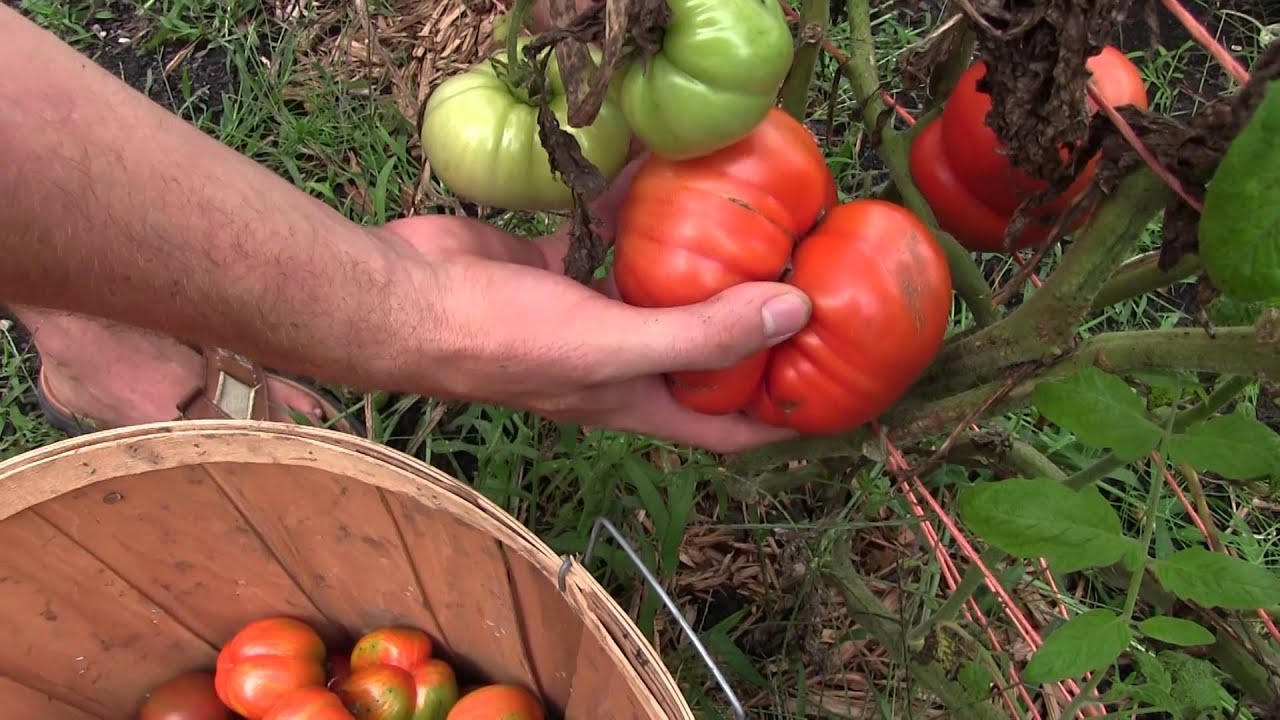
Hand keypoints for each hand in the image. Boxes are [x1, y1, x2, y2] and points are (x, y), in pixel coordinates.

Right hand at [381, 160, 811, 452]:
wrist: (406, 299)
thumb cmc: (504, 341)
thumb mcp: (613, 346)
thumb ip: (701, 334)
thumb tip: (796, 312)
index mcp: (636, 401)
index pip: (726, 428)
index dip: (780, 419)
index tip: (836, 397)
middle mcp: (617, 364)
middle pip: (701, 354)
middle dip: (752, 328)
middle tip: (808, 284)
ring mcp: (585, 315)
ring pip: (658, 290)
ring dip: (700, 263)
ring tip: (755, 223)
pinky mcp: (556, 269)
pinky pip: (610, 240)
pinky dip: (637, 215)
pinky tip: (665, 178)